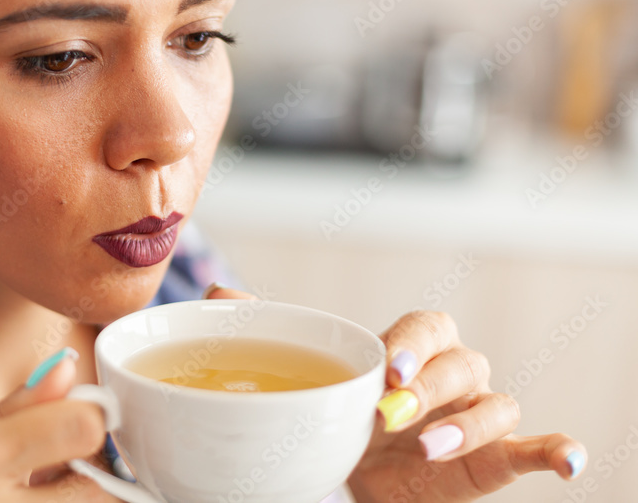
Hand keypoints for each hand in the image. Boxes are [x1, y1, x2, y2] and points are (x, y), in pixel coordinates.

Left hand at [201, 285, 587, 501]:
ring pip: (497, 403)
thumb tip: (218, 299)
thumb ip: (262, 335)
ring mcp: (468, 420)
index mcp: (406, 348)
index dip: (414, 342)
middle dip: (433, 383)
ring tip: (427, 448)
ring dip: (470, 423)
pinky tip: (561, 461)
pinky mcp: (486, 465)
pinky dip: (551, 451)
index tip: (385, 366)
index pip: (429, 325)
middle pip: (466, 360)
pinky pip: (528, 450)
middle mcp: (445, 378)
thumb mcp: (290, 377)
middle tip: (391, 408)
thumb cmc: (325, 418)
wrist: (335, 480)